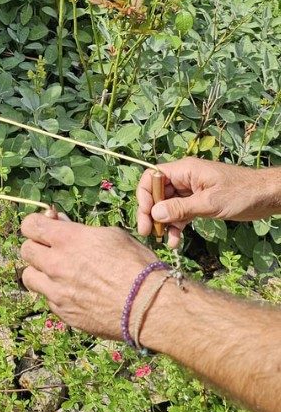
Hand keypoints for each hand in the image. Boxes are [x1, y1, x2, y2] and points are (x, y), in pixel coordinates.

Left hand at [20, 214, 157, 338]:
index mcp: (68, 240)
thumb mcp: (112, 235)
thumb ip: (80, 230)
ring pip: (28, 276)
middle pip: (25, 250)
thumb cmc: (136, 265)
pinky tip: (73, 292)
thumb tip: (61, 224)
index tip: (45, 226)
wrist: (148, 307)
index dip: (35, 223)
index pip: (30, 225)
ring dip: (39, 272)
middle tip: (52, 250)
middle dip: (37, 246)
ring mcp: (56, 291)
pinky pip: (46, 298)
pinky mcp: (62, 312)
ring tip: (57, 273)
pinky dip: (54, 293)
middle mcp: (56, 265)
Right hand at [137, 158, 271, 247]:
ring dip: (163, 222)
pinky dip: (176, 226)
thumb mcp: (209, 202)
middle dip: (150, 213)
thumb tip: (155, 214)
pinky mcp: (197, 203)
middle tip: (147, 232)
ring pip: (167, 206)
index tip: (146, 214)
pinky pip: (180, 214)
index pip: (152, 178)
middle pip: (156, 193)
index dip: (144, 195)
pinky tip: (175, 241)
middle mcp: (184, 179)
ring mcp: (190, 191)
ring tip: (161, 239)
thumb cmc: (241, 193)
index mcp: (184, 170)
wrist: (266, 197)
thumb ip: (180, 208)